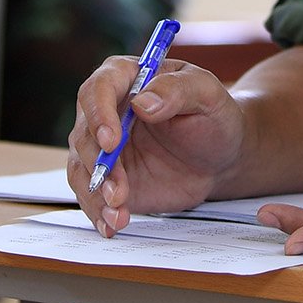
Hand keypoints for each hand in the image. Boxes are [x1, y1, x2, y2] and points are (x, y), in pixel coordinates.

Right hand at [66, 57, 245, 236]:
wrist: (220, 157)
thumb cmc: (213, 117)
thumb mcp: (208, 95)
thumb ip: (178, 91)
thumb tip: (142, 102)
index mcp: (127, 78)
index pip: (99, 89)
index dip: (99, 114)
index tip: (111, 141)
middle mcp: (108, 110)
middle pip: (85, 133)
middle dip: (98, 164)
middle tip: (119, 190)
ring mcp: (104, 147)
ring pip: (82, 168)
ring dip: (95, 193)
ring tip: (118, 213)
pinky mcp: (109, 178)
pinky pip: (92, 195)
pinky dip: (98, 212)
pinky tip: (112, 225)